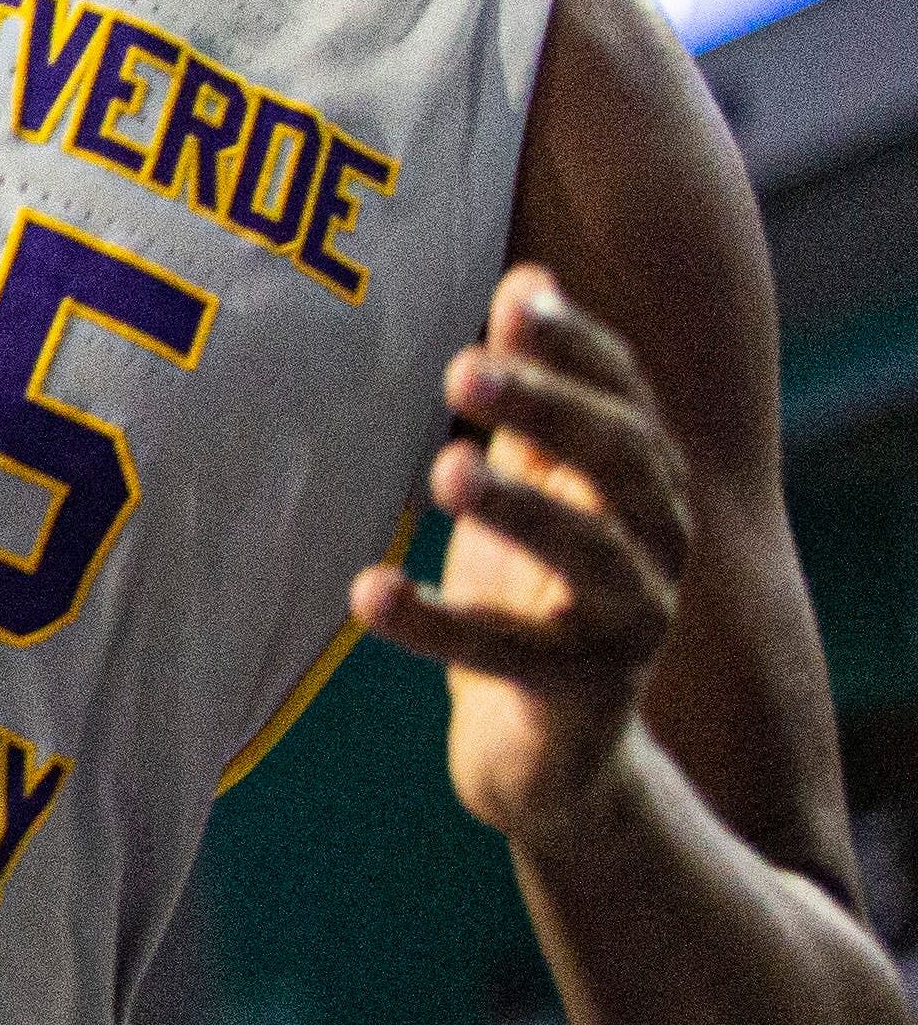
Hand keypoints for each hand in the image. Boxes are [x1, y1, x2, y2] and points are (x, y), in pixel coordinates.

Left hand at [353, 269, 692, 846]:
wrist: (551, 749)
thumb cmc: (534, 583)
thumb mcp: (535, 480)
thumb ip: (533, 390)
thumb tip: (527, 275)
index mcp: (643, 481)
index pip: (626, 395)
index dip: (576, 346)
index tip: (512, 300)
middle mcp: (658, 545)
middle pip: (622, 460)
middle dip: (548, 410)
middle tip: (460, 373)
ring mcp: (630, 626)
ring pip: (592, 557)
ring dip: (518, 510)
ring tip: (442, 471)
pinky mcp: (579, 698)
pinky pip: (507, 657)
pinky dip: (436, 624)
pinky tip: (367, 591)